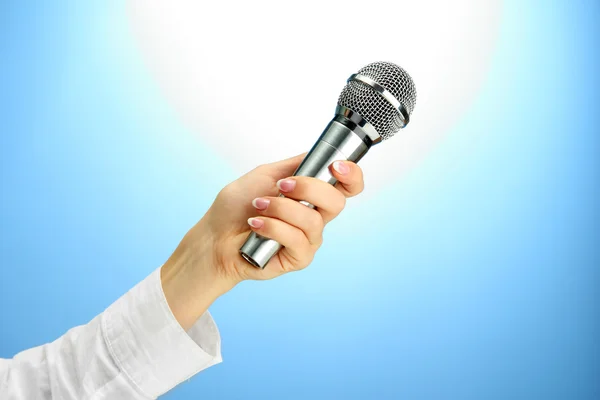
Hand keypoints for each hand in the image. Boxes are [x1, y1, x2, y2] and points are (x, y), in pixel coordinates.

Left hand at [160, 153, 364, 328]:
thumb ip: (295, 165)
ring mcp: (308, 239)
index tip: (337, 166)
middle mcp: (315, 216)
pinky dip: (273, 228)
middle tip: (281, 186)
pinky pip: (296, 240)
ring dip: (281, 209)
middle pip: (336, 202)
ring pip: (312, 221)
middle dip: (308, 188)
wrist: (215, 236)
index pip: (348, 187)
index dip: (352, 176)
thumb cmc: (236, 207)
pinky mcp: (298, 258)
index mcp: (312, 195)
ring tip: (258, 207)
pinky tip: (256, 226)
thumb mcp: (265, 174)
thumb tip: (319, 154)